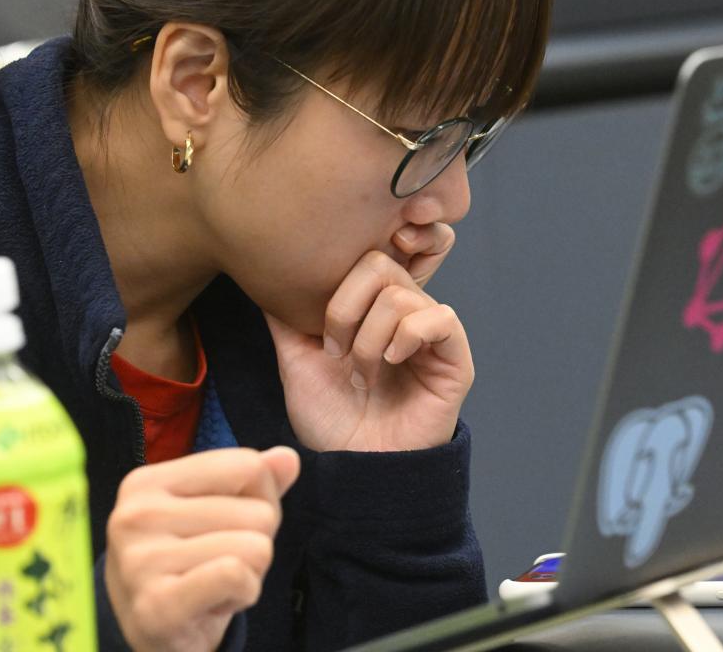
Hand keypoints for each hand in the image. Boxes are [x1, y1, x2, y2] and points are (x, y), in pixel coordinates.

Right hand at [105, 447, 299, 651]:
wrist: (156, 637)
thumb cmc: (192, 565)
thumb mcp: (219, 513)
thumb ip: (255, 481)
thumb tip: (288, 458)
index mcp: (146, 482)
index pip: (247, 465)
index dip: (260, 499)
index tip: (227, 526)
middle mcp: (135, 516)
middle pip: (258, 511)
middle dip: (255, 542)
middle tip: (218, 565)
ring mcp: (140, 562)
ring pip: (256, 546)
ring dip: (250, 572)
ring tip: (214, 584)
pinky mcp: (157, 605)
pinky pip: (237, 575)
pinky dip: (244, 593)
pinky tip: (215, 602)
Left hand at [266, 249, 473, 452]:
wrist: (356, 467)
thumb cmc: (329, 419)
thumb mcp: (295, 360)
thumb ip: (286, 316)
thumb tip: (267, 273)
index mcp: (371, 306)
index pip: (362, 255)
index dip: (339, 281)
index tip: (321, 333)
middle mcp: (403, 311)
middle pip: (380, 264)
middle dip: (346, 309)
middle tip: (336, 352)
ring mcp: (431, 331)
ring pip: (401, 297)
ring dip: (370, 339)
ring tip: (362, 375)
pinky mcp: (455, 355)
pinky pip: (441, 319)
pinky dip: (408, 336)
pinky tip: (393, 362)